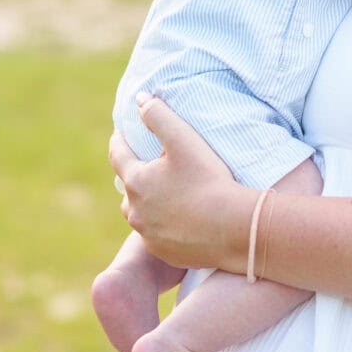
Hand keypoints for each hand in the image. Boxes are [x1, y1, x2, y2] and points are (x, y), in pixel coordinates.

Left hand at [109, 95, 247, 269]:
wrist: (233, 228)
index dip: (120, 140)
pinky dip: (163, 224)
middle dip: (136, 174)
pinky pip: (156, 235)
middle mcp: (135, 211)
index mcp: (136, 181)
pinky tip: (181, 218)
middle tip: (152, 165)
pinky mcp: (164, 252)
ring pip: (141, 213)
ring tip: (166, 193)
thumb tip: (140, 99)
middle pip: (129, 187)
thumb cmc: (208, 179)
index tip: (121, 131)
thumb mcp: (184, 140)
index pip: (118, 154)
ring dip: (149, 202)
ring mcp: (148, 235)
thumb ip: (159, 115)